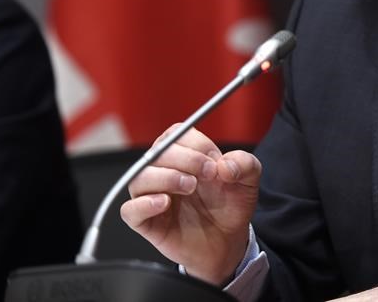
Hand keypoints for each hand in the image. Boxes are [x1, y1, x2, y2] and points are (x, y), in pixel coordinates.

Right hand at [120, 125, 260, 284]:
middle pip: (158, 152)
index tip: (214, 161)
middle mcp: (165, 172)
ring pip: (139, 177)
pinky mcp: (146, 222)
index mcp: (185, 156)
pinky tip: (164, 203)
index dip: (195, 145)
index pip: (176, 135)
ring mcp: (152, 196)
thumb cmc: (230, 206)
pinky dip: (143, 204)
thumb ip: (245, 164)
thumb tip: (225, 165)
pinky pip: (129, 210)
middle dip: (185, 159)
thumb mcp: (248, 181)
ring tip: (189, 187)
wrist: (228, 241)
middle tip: (207, 174)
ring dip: (165, 177)